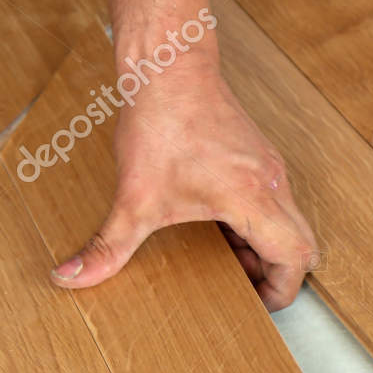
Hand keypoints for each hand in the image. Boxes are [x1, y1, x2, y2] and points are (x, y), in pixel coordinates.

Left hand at [50, 57, 317, 309]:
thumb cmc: (162, 122)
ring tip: (225, 263)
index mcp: (254, 198)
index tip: (259, 307)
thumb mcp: (134, 198)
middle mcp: (271, 182)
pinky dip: (254, 223)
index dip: (282, 290)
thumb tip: (71, 276)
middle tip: (242, 290)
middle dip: (274, 274)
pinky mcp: (255, 154)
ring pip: (286, 220)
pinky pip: (272, 200)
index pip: (296, 256)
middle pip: (300, 243)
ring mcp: (267, 166)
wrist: (168, 66)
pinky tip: (215, 227)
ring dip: (262, 247)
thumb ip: (107, 246)